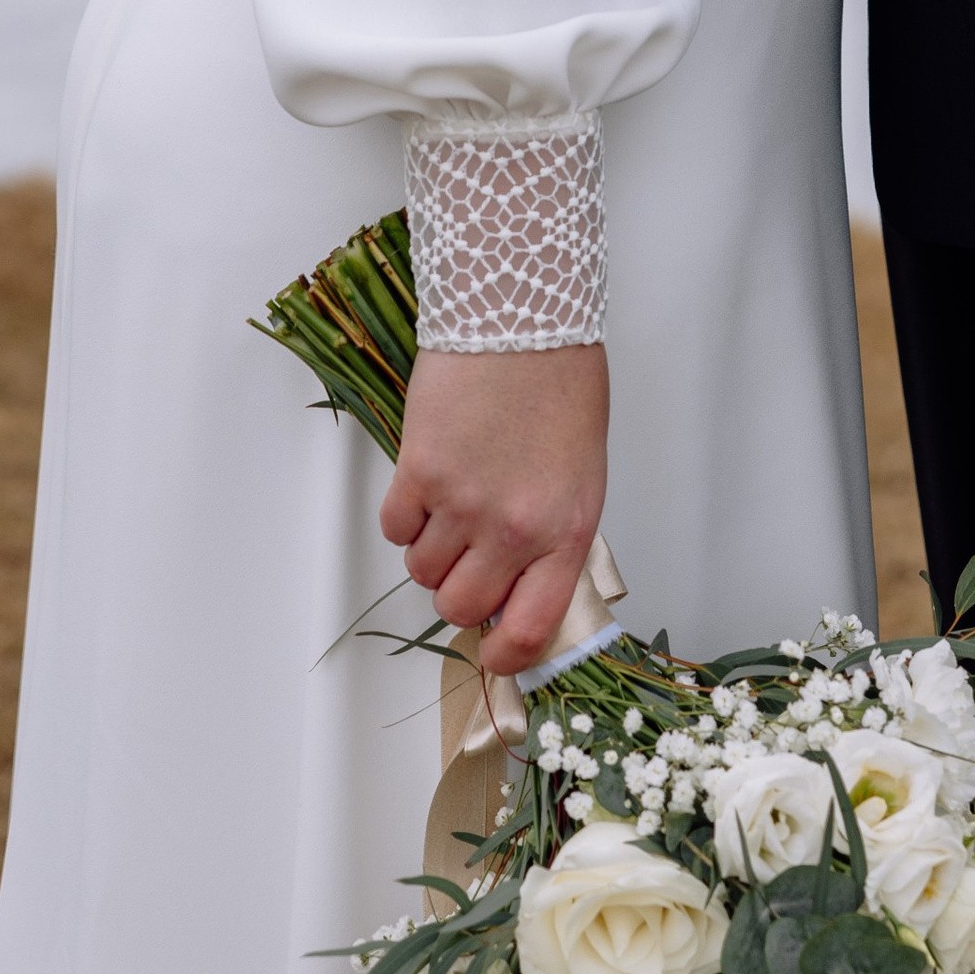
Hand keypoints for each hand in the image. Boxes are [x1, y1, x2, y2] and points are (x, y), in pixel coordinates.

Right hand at [381, 342, 608, 670]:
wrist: (524, 318)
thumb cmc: (561, 386)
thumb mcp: (579, 474)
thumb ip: (550, 535)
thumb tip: (515, 585)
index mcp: (567, 531)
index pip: (531, 628)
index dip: (505, 656)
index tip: (492, 652)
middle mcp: (515, 528)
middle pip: (459, 606)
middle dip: (458, 589)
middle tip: (467, 555)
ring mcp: (464, 502)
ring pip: (422, 570)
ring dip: (430, 548)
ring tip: (451, 501)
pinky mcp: (420, 472)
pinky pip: (395, 528)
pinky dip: (405, 516)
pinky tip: (428, 479)